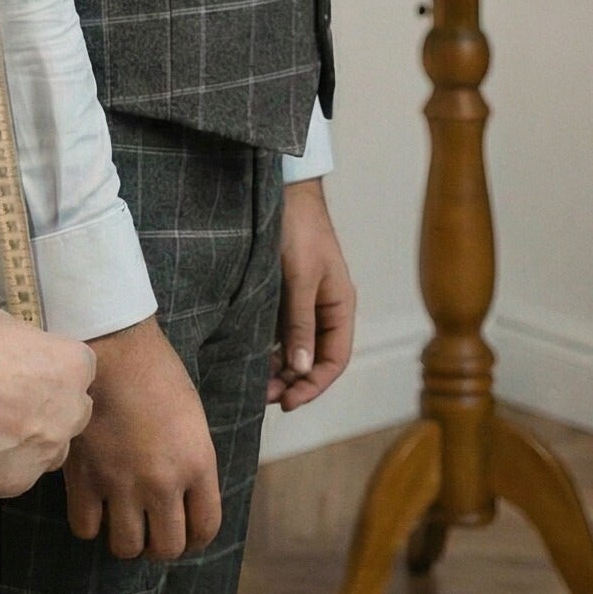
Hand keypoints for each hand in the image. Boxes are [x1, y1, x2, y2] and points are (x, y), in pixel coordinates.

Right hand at [0, 307, 97, 498]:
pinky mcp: (14, 483)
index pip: (81, 373)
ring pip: (47, 451)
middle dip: (49, 409)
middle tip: (8, 401)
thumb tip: (30, 362)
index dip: (54, 373)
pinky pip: (18, 474)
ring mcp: (43, 452)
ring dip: (29, 442)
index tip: (30, 373)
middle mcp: (67, 413)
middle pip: (71, 415)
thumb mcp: (6, 328)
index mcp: (70, 367)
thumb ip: (32, 352)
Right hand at [62, 316, 218, 561]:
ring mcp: (121, 483)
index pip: (205, 529)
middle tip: (149, 529)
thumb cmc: (154, 370)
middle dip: (159, 545)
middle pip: (166, 548)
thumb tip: (184, 496)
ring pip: (126, 547)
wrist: (109, 345)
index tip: (183, 535)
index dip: (195, 540)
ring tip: (119, 520)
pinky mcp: (84, 477)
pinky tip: (91, 504)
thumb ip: (192, 461)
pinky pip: (86, 528)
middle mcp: (163, 482)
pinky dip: (89, 523)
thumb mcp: (191, 417)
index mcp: (197, 464)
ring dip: (125, 539)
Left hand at [270, 179, 354, 410]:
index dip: (315, 385)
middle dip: (294, 381)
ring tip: (255, 383)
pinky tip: (251, 357)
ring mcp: (304, 302)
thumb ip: (300, 323)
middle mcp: (325, 309)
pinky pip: (281, 330)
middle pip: (315, 358)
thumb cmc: (298, 230)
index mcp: (340, 307)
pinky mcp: (284, 293)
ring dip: (279, 368)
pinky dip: (270, 347)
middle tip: (264, 397)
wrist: (284, 191)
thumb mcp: (300, 278)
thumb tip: (302, 369)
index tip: (288, 402)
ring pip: (296, 347)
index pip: (335, 359)